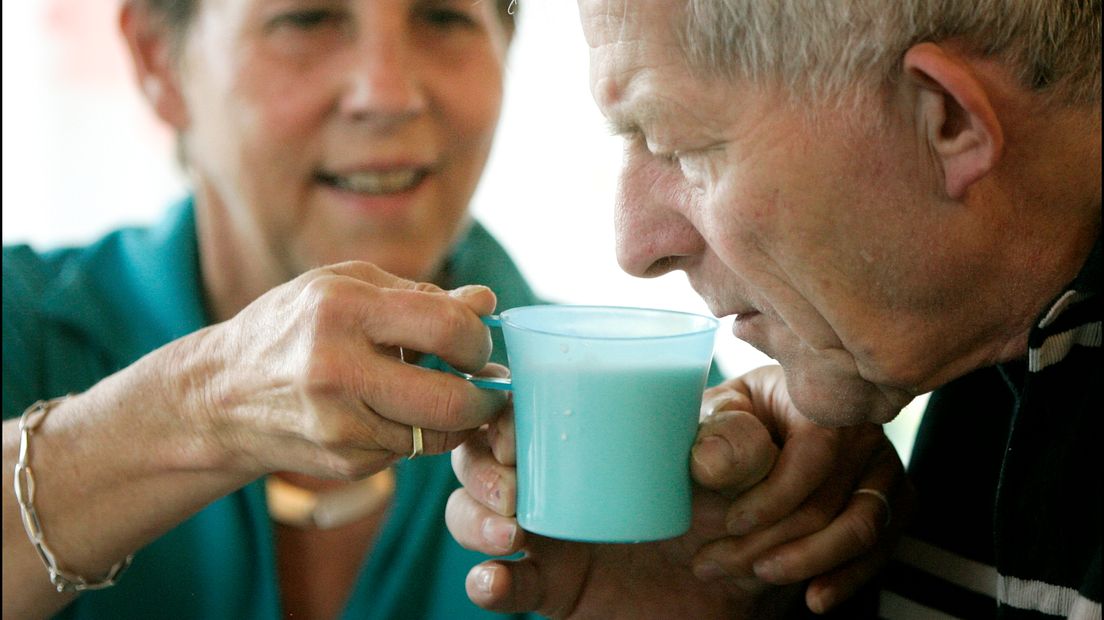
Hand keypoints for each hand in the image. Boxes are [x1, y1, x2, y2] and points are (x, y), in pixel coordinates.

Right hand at [169, 261, 508, 478]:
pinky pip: (409, 451)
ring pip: (437, 433)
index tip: (477, 343)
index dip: (478, 339)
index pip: (447, 328)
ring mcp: (338, 424)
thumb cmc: (294, 326)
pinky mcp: (343, 460)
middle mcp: (337, 369)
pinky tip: (398, 412)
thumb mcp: (347, 287)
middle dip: (485, 396)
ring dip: (456, 418)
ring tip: (446, 394)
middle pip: (450, 399)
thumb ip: (422, 294)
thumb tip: (487, 302)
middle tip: (488, 385)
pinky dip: (418, 433)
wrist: (222, 394)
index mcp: (343, 309)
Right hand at [446, 365, 911, 617]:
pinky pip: (500, 583)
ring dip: (473, 518)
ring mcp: (544, 534)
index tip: (515, 435)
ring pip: (468, 512)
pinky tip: (494, 581)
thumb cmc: (732, 512)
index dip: (497, 413)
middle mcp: (552, 477)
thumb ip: (740, 446)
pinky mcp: (548, 588)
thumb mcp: (746, 472)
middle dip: (477, 467)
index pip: (518, 403)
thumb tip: (702, 455)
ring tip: (511, 535)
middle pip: (476, 454)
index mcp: (584, 433)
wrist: (736, 593)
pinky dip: (486, 583)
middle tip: (512, 488)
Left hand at [690, 366, 912, 612]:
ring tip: (754, 574)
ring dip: (801, 562)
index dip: (772, 497)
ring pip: (859, 528)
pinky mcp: (894, 501)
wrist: (741, 465)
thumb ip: (712, 438)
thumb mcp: (707, 425)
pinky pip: (880, 548)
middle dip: (765, 543)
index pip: (812, 453)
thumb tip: (715, 462)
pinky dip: (846, 578)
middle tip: (711, 562)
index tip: (731, 523)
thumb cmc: (724, 435)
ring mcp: (882, 463)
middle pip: (827, 499)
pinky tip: (813, 597)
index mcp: (813, 395)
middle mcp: (858, 425)